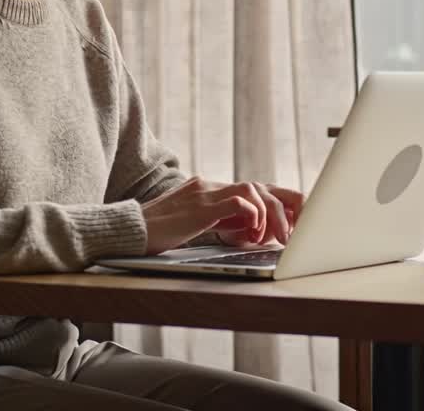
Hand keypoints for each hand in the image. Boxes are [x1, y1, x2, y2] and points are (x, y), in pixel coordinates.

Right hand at [140, 178, 302, 254]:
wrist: (128, 231)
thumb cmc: (158, 234)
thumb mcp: (195, 225)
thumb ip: (221, 221)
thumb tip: (252, 231)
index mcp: (210, 190)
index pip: (253, 189)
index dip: (278, 203)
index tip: (294, 223)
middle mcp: (210, 186)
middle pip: (260, 186)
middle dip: (286, 206)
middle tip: (295, 232)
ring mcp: (204, 193)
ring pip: (253, 190)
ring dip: (270, 215)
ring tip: (274, 237)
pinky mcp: (200, 207)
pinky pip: (237, 202)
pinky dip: (252, 216)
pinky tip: (253, 234)